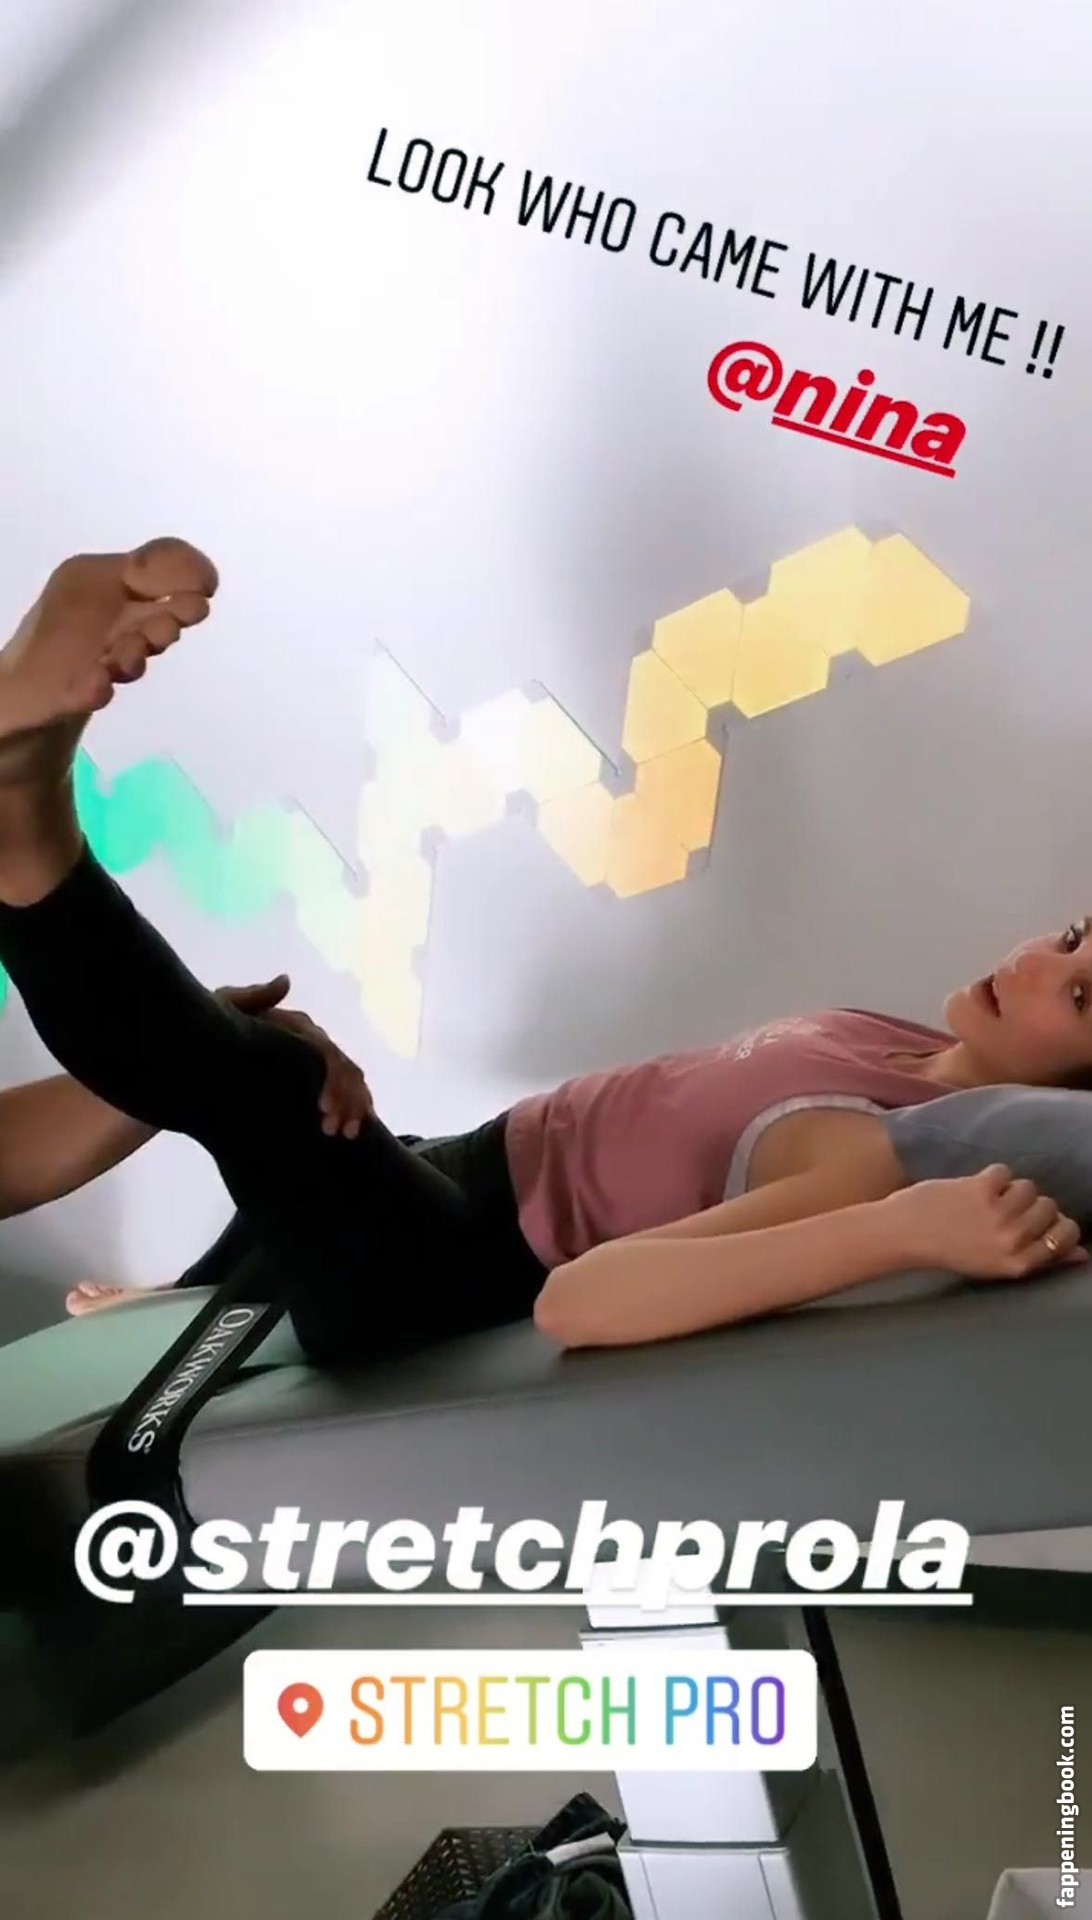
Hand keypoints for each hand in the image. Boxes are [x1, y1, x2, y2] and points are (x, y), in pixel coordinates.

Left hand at [216, 976, 373, 1138]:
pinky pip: (345, 1094)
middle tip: (334, 1132)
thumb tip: (287, 980)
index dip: (332, 1081)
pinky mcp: (312, 1081)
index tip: (322, 1110)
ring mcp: (314, 1061)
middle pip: (344, 1069)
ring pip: (350, 1082)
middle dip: (346, 1101)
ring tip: (345, 1135)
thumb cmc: (210, 1028)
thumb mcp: (224, 1011)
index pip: (326, 1052)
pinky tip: (352, 1132)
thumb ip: (253, 999)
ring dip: (353, 1107)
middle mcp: (313, 1042)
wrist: (196, 1052)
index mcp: (296, 1027)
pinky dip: (354, 1110)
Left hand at [883, 1165, 1088, 1280]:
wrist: (903, 1235)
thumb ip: (1039, 1256)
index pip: (1065, 1236)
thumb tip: (1082, 1253)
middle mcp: (1011, 1242)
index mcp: (1017, 1264)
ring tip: (983, 1200)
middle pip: (1049, 1206)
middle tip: (1002, 1210)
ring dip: (1008, 1189)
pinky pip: (1003, 1171)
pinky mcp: (980, 1190)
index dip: (1060, 1224)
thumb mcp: (996, 1264)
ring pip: (1027, 1186)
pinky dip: (988, 1176)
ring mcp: (997, 1215)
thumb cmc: (950, 1249)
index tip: (1046, 1222)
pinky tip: (970, 1189)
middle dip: (1029, 1204)